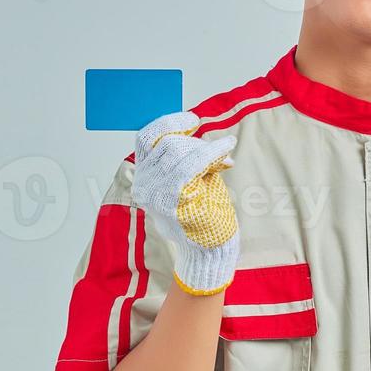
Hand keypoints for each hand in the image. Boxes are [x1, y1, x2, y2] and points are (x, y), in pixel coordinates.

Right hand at [131, 110, 239, 294]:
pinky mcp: (171, 201)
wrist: (210, 250)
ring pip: (177, 150)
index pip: (146, 138)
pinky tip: (227, 150)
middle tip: (218, 149)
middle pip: (165, 142)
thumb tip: (198, 133)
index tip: (192, 120)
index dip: (168, 123)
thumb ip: (190, 156)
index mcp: (144, 177)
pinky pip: (190, 165)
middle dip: (195, 140)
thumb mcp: (194, 177)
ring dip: (205, 147)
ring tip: (225, 152)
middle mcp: (144, 185)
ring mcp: (154, 194)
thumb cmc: (204, 214)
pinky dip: (211, 153)